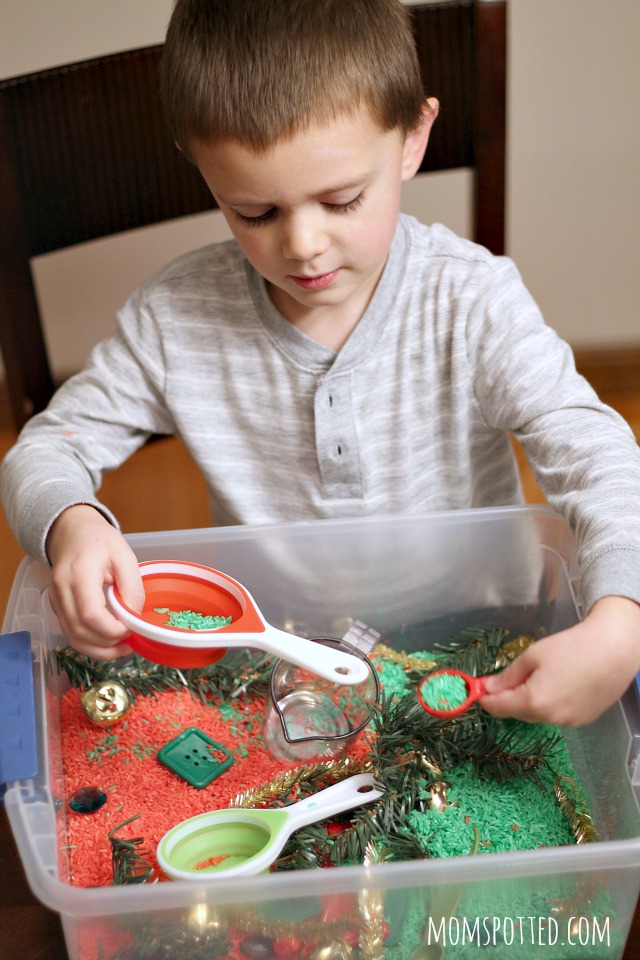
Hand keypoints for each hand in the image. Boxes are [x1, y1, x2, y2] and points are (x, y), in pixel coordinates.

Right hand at [46, 504, 144, 659]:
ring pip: (73, 637)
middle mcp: (61, 589)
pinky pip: (71, 633)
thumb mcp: (125, 555)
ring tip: (123, 648)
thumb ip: (132, 586)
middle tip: (131, 642)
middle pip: (79, 630)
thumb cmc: (100, 541)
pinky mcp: (57, 607)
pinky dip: (90, 644)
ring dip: (99, 650)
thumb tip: (134, 616)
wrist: (73, 532)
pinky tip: (109, 642)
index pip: (90, 613)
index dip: (111, 629)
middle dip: (107, 644)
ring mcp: (56, 600)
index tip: (131, 628)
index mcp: (79, 573)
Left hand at [480, 596, 639, 725]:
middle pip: (518, 712)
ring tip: (543, 675)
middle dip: (510, 697)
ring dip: (532, 700)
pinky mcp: (584, 720)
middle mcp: (551, 718)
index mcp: (534, 702)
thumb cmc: (571, 647)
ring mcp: (569, 722)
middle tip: (511, 677)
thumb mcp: (533, 656)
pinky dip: (551, 703)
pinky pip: (557, 714)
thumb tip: (488, 688)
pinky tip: (561, 683)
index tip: (477, 691)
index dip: (485, 699)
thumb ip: (508, 676)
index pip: (499, 708)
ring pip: (538, 714)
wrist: (614, 650)